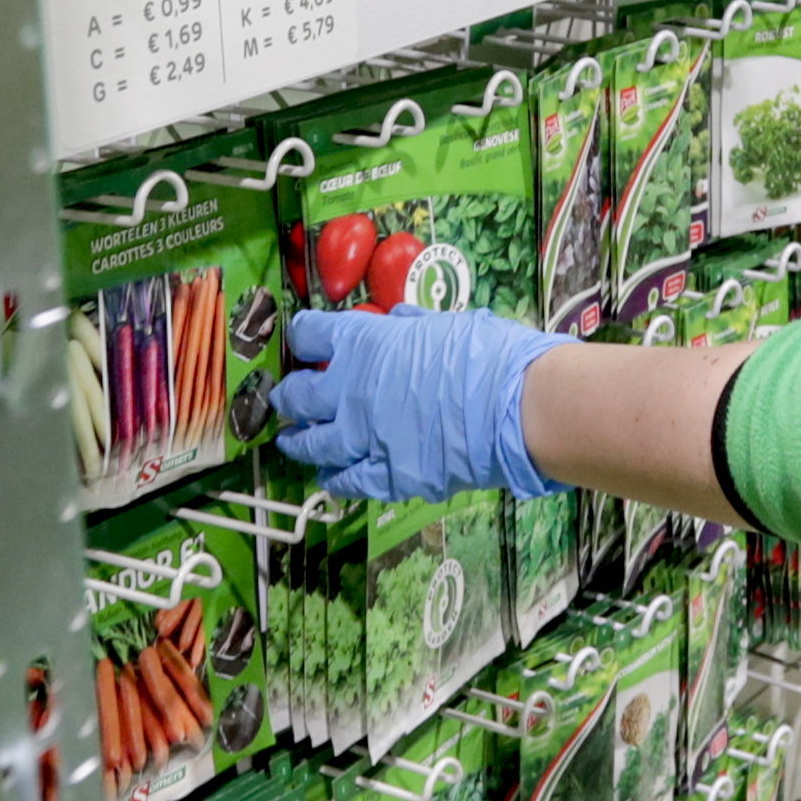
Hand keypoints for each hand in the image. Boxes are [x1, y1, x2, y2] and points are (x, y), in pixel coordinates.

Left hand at [273, 307, 562, 499]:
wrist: (516, 408)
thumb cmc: (487, 355)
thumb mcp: (446, 324)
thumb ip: (413, 327)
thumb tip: (399, 320)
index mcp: (363, 344)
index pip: (311, 335)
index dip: (303, 337)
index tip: (303, 341)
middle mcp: (349, 392)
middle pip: (298, 395)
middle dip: (287, 396)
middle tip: (284, 398)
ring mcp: (364, 439)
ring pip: (313, 444)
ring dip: (297, 442)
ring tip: (290, 442)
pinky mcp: (388, 476)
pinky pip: (350, 481)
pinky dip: (335, 479)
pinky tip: (328, 479)